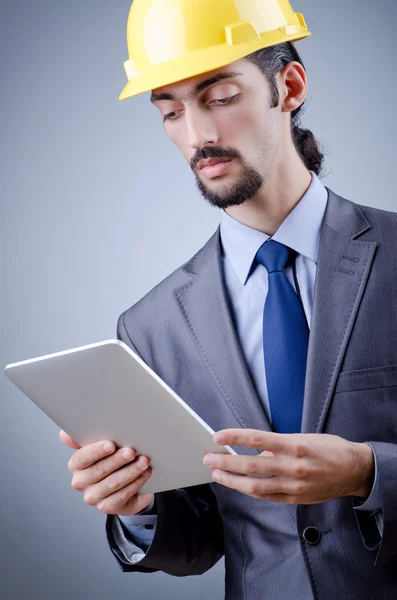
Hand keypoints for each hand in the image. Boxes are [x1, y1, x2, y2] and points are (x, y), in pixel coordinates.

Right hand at [59, 430, 153, 514]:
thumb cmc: (110, 458)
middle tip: (132, 451)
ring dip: (130, 471)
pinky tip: (144, 474)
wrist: (123, 481)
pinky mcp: (107, 507)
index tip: (111, 444)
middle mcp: (81, 482)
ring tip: (144, 461)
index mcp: (76, 464)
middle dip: (118, 460)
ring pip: (112, 484)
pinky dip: (135, 483)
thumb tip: (64, 434)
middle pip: (99, 471)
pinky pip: (122, 496)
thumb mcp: (100, 444)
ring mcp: (93, 497)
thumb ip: (85, 436)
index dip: (96, 451)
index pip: (82, 458)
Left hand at [203, 429, 374, 504]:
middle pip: (251, 465)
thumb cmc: (329, 448)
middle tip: (208, 458)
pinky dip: (250, 491)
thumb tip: (254, 451)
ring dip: (232, 480)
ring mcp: (293, 486)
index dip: (234, 437)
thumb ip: (278, 445)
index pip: (257, 439)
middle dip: (226, 462)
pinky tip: (238, 486)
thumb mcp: (303, 438)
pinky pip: (267, 496)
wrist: (354, 470)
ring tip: (217, 474)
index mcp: (294, 445)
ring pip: (255, 486)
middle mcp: (292, 466)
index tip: (217, 436)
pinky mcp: (295, 499)